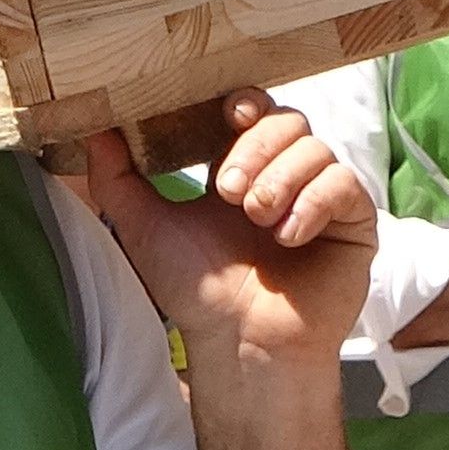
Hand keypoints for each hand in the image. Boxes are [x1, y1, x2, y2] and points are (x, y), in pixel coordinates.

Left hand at [80, 91, 374, 367]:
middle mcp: (286, 175)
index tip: (228, 116)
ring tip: (257, 219)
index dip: (245, 104)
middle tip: (228, 192)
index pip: (253, 111)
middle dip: (256, 148)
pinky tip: (288, 237)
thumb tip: (93, 127)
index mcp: (242, 167)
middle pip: (288, 120)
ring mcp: (322, 197)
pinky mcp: (355, 223)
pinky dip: (313, 203)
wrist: (239, 344)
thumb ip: (117, 177)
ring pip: (317, 148)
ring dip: (281, 178)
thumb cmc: (197, 292)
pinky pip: (345, 185)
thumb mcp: (145, 226)